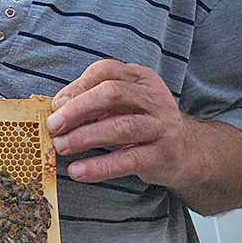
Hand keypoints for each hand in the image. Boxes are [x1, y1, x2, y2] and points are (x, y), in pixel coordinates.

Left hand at [47, 59, 196, 187]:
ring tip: (61, 146)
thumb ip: (94, 100)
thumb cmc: (143, 122)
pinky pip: (128, 160)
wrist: (188, 151)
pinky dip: (99, 166)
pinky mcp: (163, 155)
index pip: (105, 71)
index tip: (56, 105)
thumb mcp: (123, 103)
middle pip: (112, 93)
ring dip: (85, 137)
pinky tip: (78, 171)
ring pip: (120, 127)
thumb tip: (57, 108)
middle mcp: (154, 98)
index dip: (77, 86)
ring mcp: (162, 126)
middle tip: (53, 125)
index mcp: (141, 78)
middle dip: (77, 109)